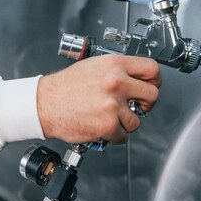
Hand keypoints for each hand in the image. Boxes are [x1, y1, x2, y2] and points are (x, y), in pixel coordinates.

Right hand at [37, 55, 160, 143]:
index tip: (152, 85)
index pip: (152, 68)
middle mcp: (116, 82)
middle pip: (152, 94)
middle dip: (146, 103)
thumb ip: (117, 70)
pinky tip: (102, 126)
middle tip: (136, 106)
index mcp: (114, 64)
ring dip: (126, 122)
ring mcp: (113, 104)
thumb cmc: (65, 87)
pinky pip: (123, 135)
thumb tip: (137, 78)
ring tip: (110, 117)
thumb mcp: (93, 66)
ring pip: (137, 120)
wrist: (44, 104)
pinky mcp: (108, 125)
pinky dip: (114, 135)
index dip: (155, 79)